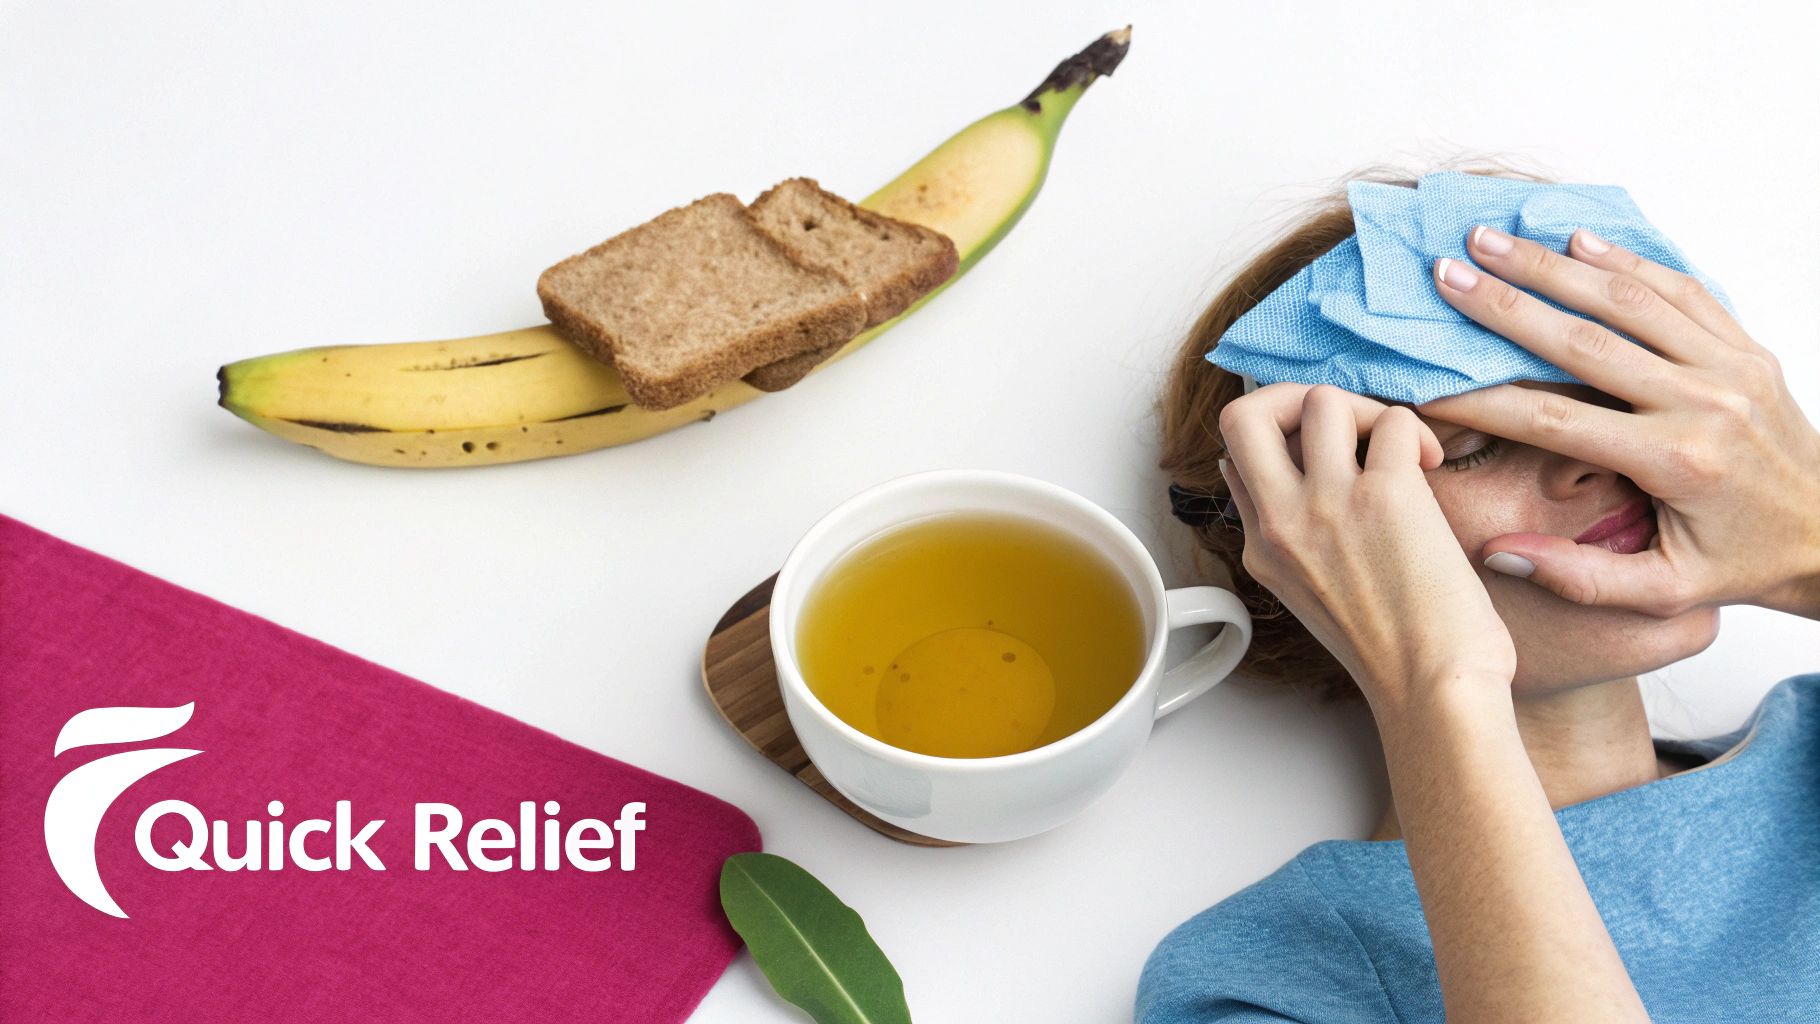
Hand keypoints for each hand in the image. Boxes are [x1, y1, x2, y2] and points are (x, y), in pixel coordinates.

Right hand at [1219, 383, 1517, 710]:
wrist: (1433, 691)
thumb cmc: (1394, 654)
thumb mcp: (1307, 595)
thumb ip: (1287, 536)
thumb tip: (1272, 477)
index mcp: (1263, 548)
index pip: (1236, 460)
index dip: (1280, 440)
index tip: (1322, 453)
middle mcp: (1281, 522)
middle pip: (1243, 414)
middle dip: (1289, 395)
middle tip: (1336, 423)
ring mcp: (1326, 505)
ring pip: (1321, 400)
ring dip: (1366, 411)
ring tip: (1396, 449)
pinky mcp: (1384, 496)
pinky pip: (1394, 420)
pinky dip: (1416, 433)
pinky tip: (1431, 465)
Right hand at [1420, 226, 1819, 618]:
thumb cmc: (1744, 564)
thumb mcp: (1664, 592)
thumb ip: (1579, 578)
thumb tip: (1497, 551)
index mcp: (1674, 462)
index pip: (1553, 421)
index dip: (1482, 402)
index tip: (1427, 385)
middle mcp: (1703, 403)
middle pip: (1582, 340)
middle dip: (1504, 304)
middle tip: (1447, 272)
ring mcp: (1732, 366)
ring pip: (1629, 300)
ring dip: (1553, 264)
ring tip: (1494, 238)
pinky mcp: (1749, 347)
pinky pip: (1683, 289)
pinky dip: (1628, 259)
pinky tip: (1578, 239)